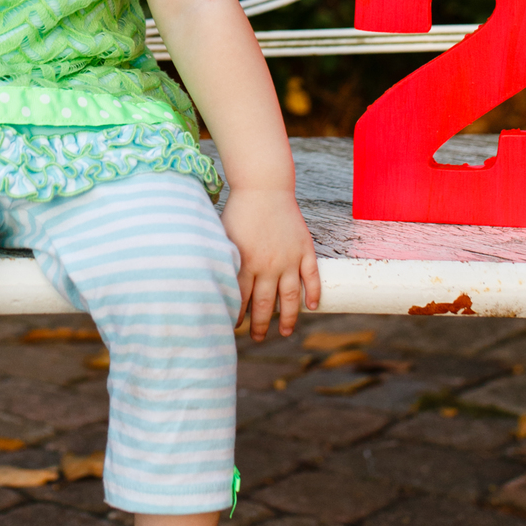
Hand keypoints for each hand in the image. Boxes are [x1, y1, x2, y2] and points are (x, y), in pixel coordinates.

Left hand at [226, 187, 320, 338]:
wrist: (263, 188)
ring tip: (284, 332)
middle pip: (265, 303)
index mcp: (244, 262)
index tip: (232, 327)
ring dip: (287, 317)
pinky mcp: (305, 249)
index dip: (236, 315)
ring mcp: (289, 259)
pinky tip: (311, 307)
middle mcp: (268, 265)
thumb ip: (222, 261)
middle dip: (260, 324)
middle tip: (257, 337)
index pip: (239, 297)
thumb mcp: (222, 236)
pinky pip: (312, 277)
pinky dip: (313, 293)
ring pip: (290, 296)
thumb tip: (212, 283)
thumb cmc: (238, 212)